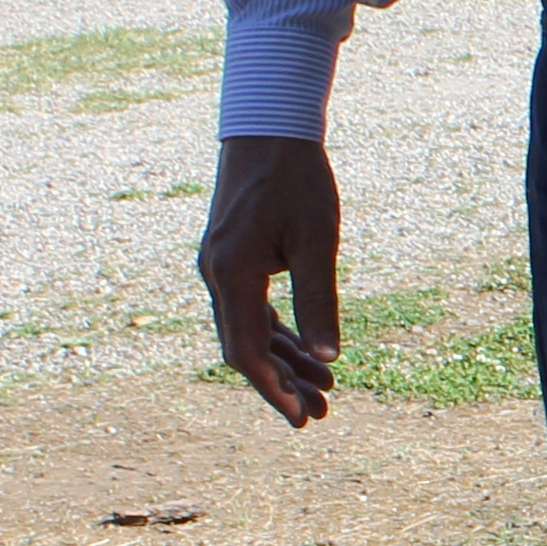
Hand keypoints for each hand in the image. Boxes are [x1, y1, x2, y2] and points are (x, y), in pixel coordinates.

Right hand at [200, 135, 342, 425]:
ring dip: (284, 361)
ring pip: (250, 330)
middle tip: (318, 415)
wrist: (269, 129)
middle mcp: (216, 276)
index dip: (272, 389)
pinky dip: (278, 333)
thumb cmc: (297, 180)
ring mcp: (221, 268)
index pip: (245, 352)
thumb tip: (330, 357)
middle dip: (282, 384)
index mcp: (231, 275)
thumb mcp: (317, 242)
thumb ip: (319, 301)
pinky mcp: (232, 259)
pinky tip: (306, 352)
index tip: (299, 416)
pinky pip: (251, 309)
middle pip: (245, 348)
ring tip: (324, 389)